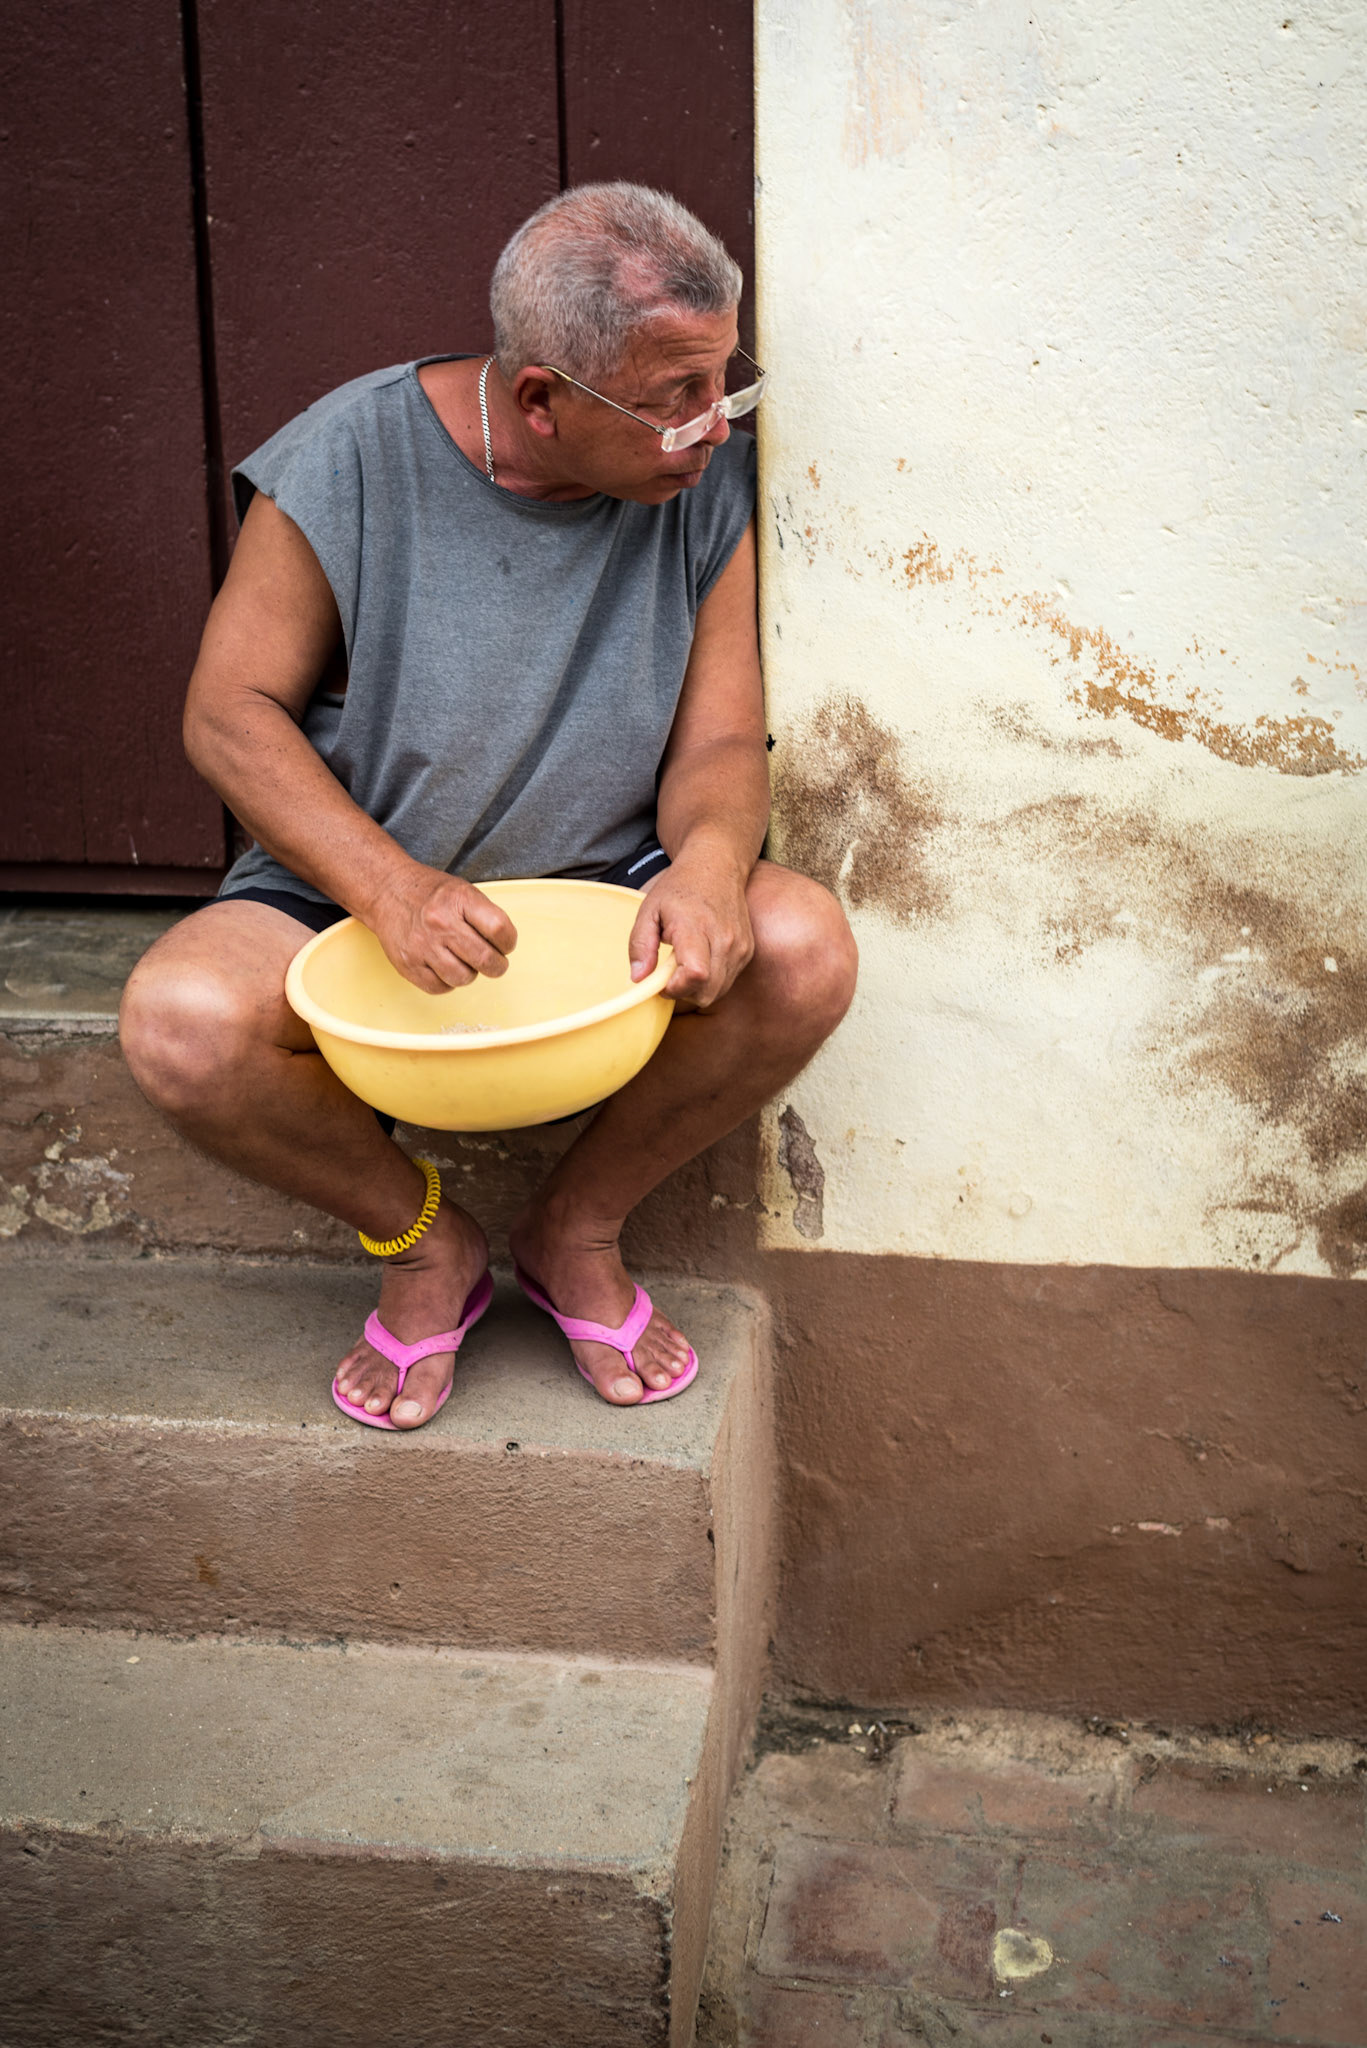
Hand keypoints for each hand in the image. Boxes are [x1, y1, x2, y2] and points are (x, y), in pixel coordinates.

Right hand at [368, 866, 516, 991]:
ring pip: (463, 978)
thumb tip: (504, 948)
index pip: (499, 929)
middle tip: (494, 963)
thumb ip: (485, 915)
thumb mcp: (463, 890)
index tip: (505, 944)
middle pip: (485, 959)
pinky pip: (439, 988)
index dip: (508, 942)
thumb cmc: (430, 893)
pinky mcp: (407, 964)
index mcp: (459, 899)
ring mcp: (422, 945)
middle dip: (497, 966)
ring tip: (464, 961)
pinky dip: (447, 982)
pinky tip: (444, 966)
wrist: (387, 891)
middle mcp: (440, 923)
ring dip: (470, 973)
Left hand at [628, 851, 754, 1009]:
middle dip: (683, 993)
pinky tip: (701, 959)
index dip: (675, 988)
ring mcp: (739, 947)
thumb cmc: (680, 887)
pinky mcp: (747, 951)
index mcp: (696, 928)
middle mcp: (724, 939)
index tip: (661, 980)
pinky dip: (712, 981)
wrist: (718, 866)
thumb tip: (638, 978)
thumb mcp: (649, 910)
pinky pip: (728, 981)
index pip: (695, 975)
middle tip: (670, 973)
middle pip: (706, 992)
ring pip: (717, 992)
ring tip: (684, 964)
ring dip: (697, 988)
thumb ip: (640, 945)